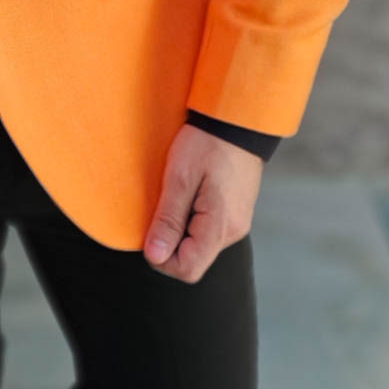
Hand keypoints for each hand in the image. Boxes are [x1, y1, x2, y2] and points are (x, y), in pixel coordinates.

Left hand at [143, 123, 263, 281]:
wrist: (236, 119)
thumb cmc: (207, 143)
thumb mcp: (180, 178)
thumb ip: (168, 220)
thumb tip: (155, 256)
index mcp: (220, 226)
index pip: (188, 269)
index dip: (162, 258)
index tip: (151, 231)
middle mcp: (233, 231)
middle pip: (193, 260)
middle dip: (170, 243)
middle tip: (162, 208)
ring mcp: (237, 222)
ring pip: (199, 245)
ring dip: (180, 230)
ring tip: (177, 196)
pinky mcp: (234, 212)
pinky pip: (208, 230)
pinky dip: (192, 221)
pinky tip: (188, 194)